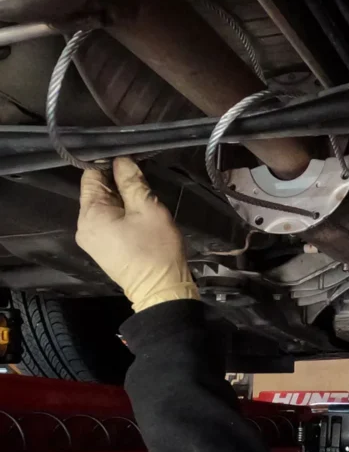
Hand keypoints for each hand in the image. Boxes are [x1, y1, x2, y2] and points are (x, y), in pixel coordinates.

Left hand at [77, 157, 198, 312]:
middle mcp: (84, 226)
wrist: (161, 290)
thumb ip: (132, 182)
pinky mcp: (103, 250)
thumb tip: (121, 161)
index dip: (111, 167)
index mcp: (90, 214)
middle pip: (97, 193)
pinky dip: (122, 218)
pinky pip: (108, 224)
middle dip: (119, 187)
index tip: (132, 167)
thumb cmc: (156, 250)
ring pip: (104, 209)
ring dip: (123, 203)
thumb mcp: (148, 209)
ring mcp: (92, 241)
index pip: (91, 176)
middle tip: (144, 190)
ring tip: (144, 207)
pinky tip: (139, 222)